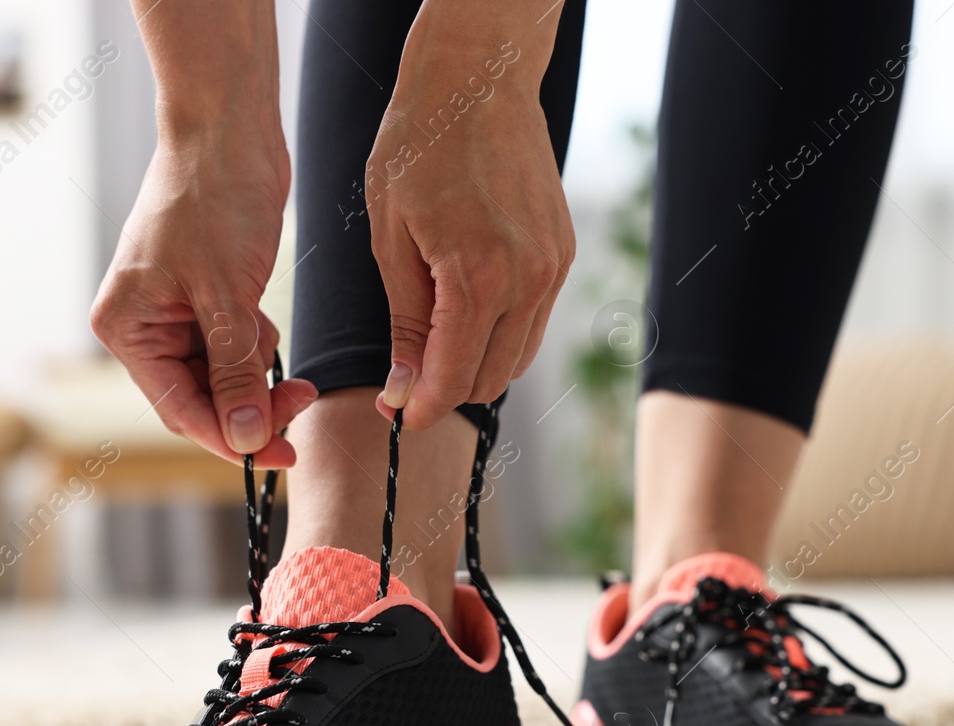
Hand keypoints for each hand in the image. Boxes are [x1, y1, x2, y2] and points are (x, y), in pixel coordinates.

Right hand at [90, 92, 314, 466]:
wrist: (228, 127)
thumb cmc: (214, 197)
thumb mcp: (227, 295)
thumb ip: (236, 371)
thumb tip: (247, 437)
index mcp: (125, 328)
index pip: (179, 409)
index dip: (230, 438)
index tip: (279, 455)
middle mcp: (141, 326)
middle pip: (199, 399)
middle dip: (249, 407)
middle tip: (300, 405)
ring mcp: (173, 313)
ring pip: (220, 377)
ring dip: (255, 377)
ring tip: (276, 342)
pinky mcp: (205, 298)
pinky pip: (231, 348)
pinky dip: (254, 348)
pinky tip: (265, 323)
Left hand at [368, 6, 573, 427]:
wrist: (477, 81)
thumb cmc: (419, 145)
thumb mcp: (390, 236)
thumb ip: (405, 320)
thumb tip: (405, 386)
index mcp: (478, 277)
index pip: (454, 377)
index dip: (421, 407)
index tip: (396, 415)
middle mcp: (528, 279)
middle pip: (491, 378)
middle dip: (447, 393)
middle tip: (405, 385)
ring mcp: (553, 268)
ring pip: (518, 357)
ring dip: (476, 367)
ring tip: (433, 348)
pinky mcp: (564, 255)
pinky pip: (534, 321)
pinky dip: (501, 333)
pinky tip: (465, 313)